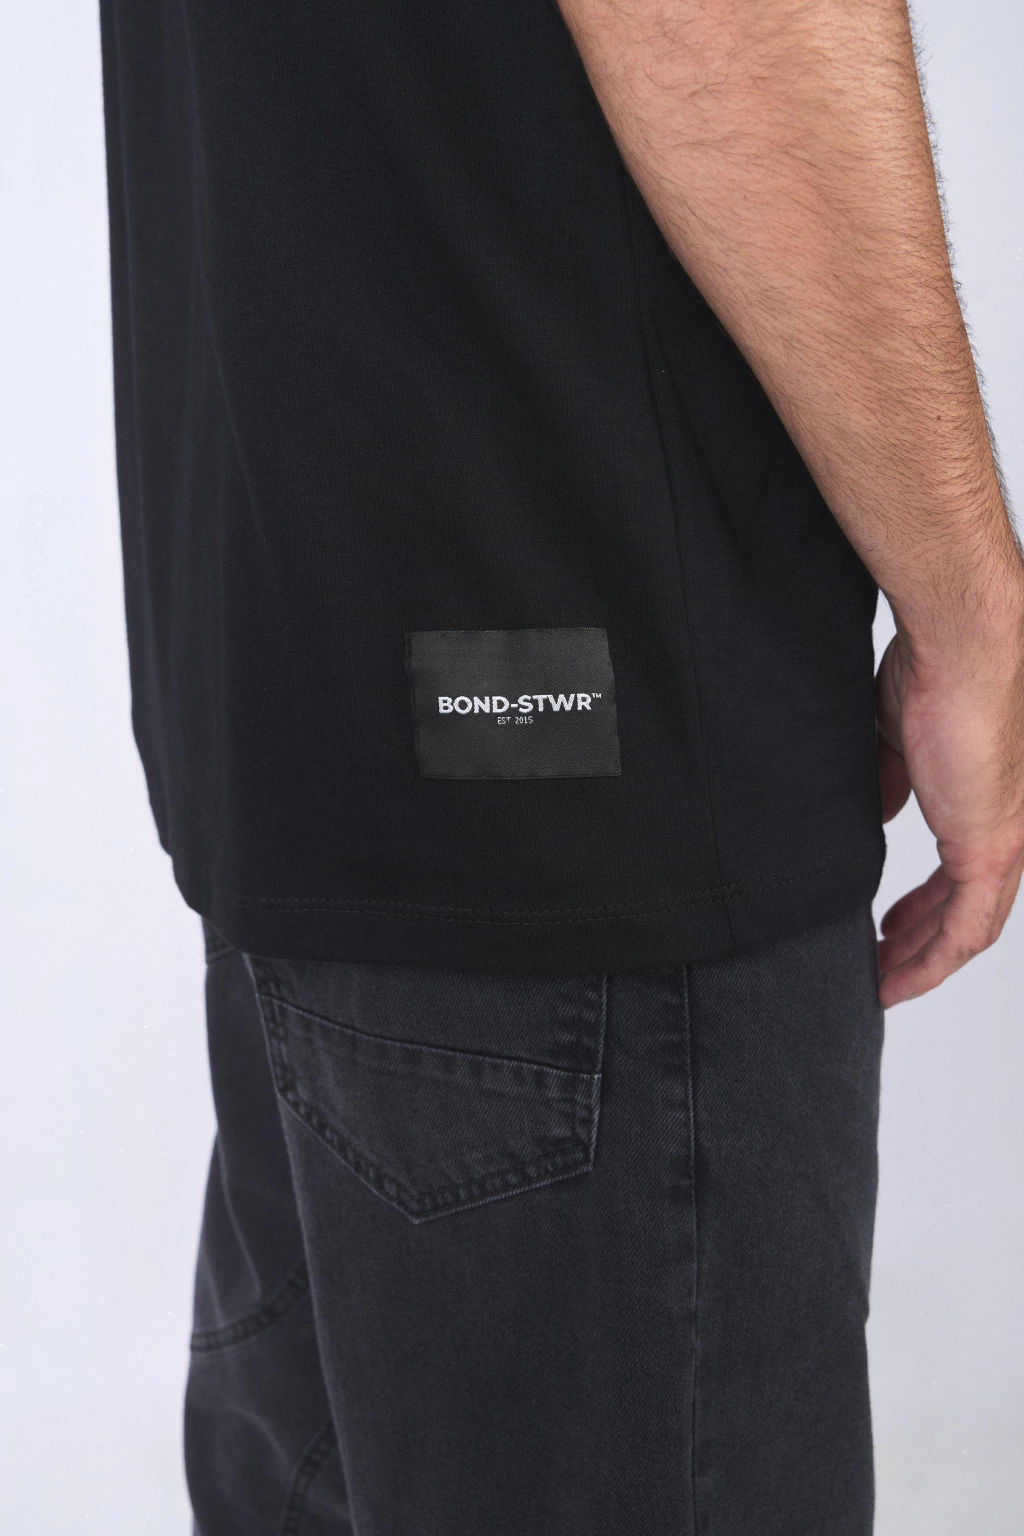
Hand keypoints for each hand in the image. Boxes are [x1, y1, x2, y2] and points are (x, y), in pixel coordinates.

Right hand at [875, 616, 1023, 1006]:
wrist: (964, 646)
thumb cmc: (937, 671)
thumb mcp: (900, 741)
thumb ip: (892, 783)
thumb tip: (878, 814)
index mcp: (986, 800)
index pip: (960, 870)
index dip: (925, 904)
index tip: (890, 922)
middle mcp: (1009, 827)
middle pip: (966, 907)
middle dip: (921, 939)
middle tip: (882, 959)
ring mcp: (1005, 841)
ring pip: (968, 928)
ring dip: (923, 961)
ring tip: (881, 981)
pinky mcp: (992, 849)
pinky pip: (966, 930)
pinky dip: (930, 963)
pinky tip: (896, 979)